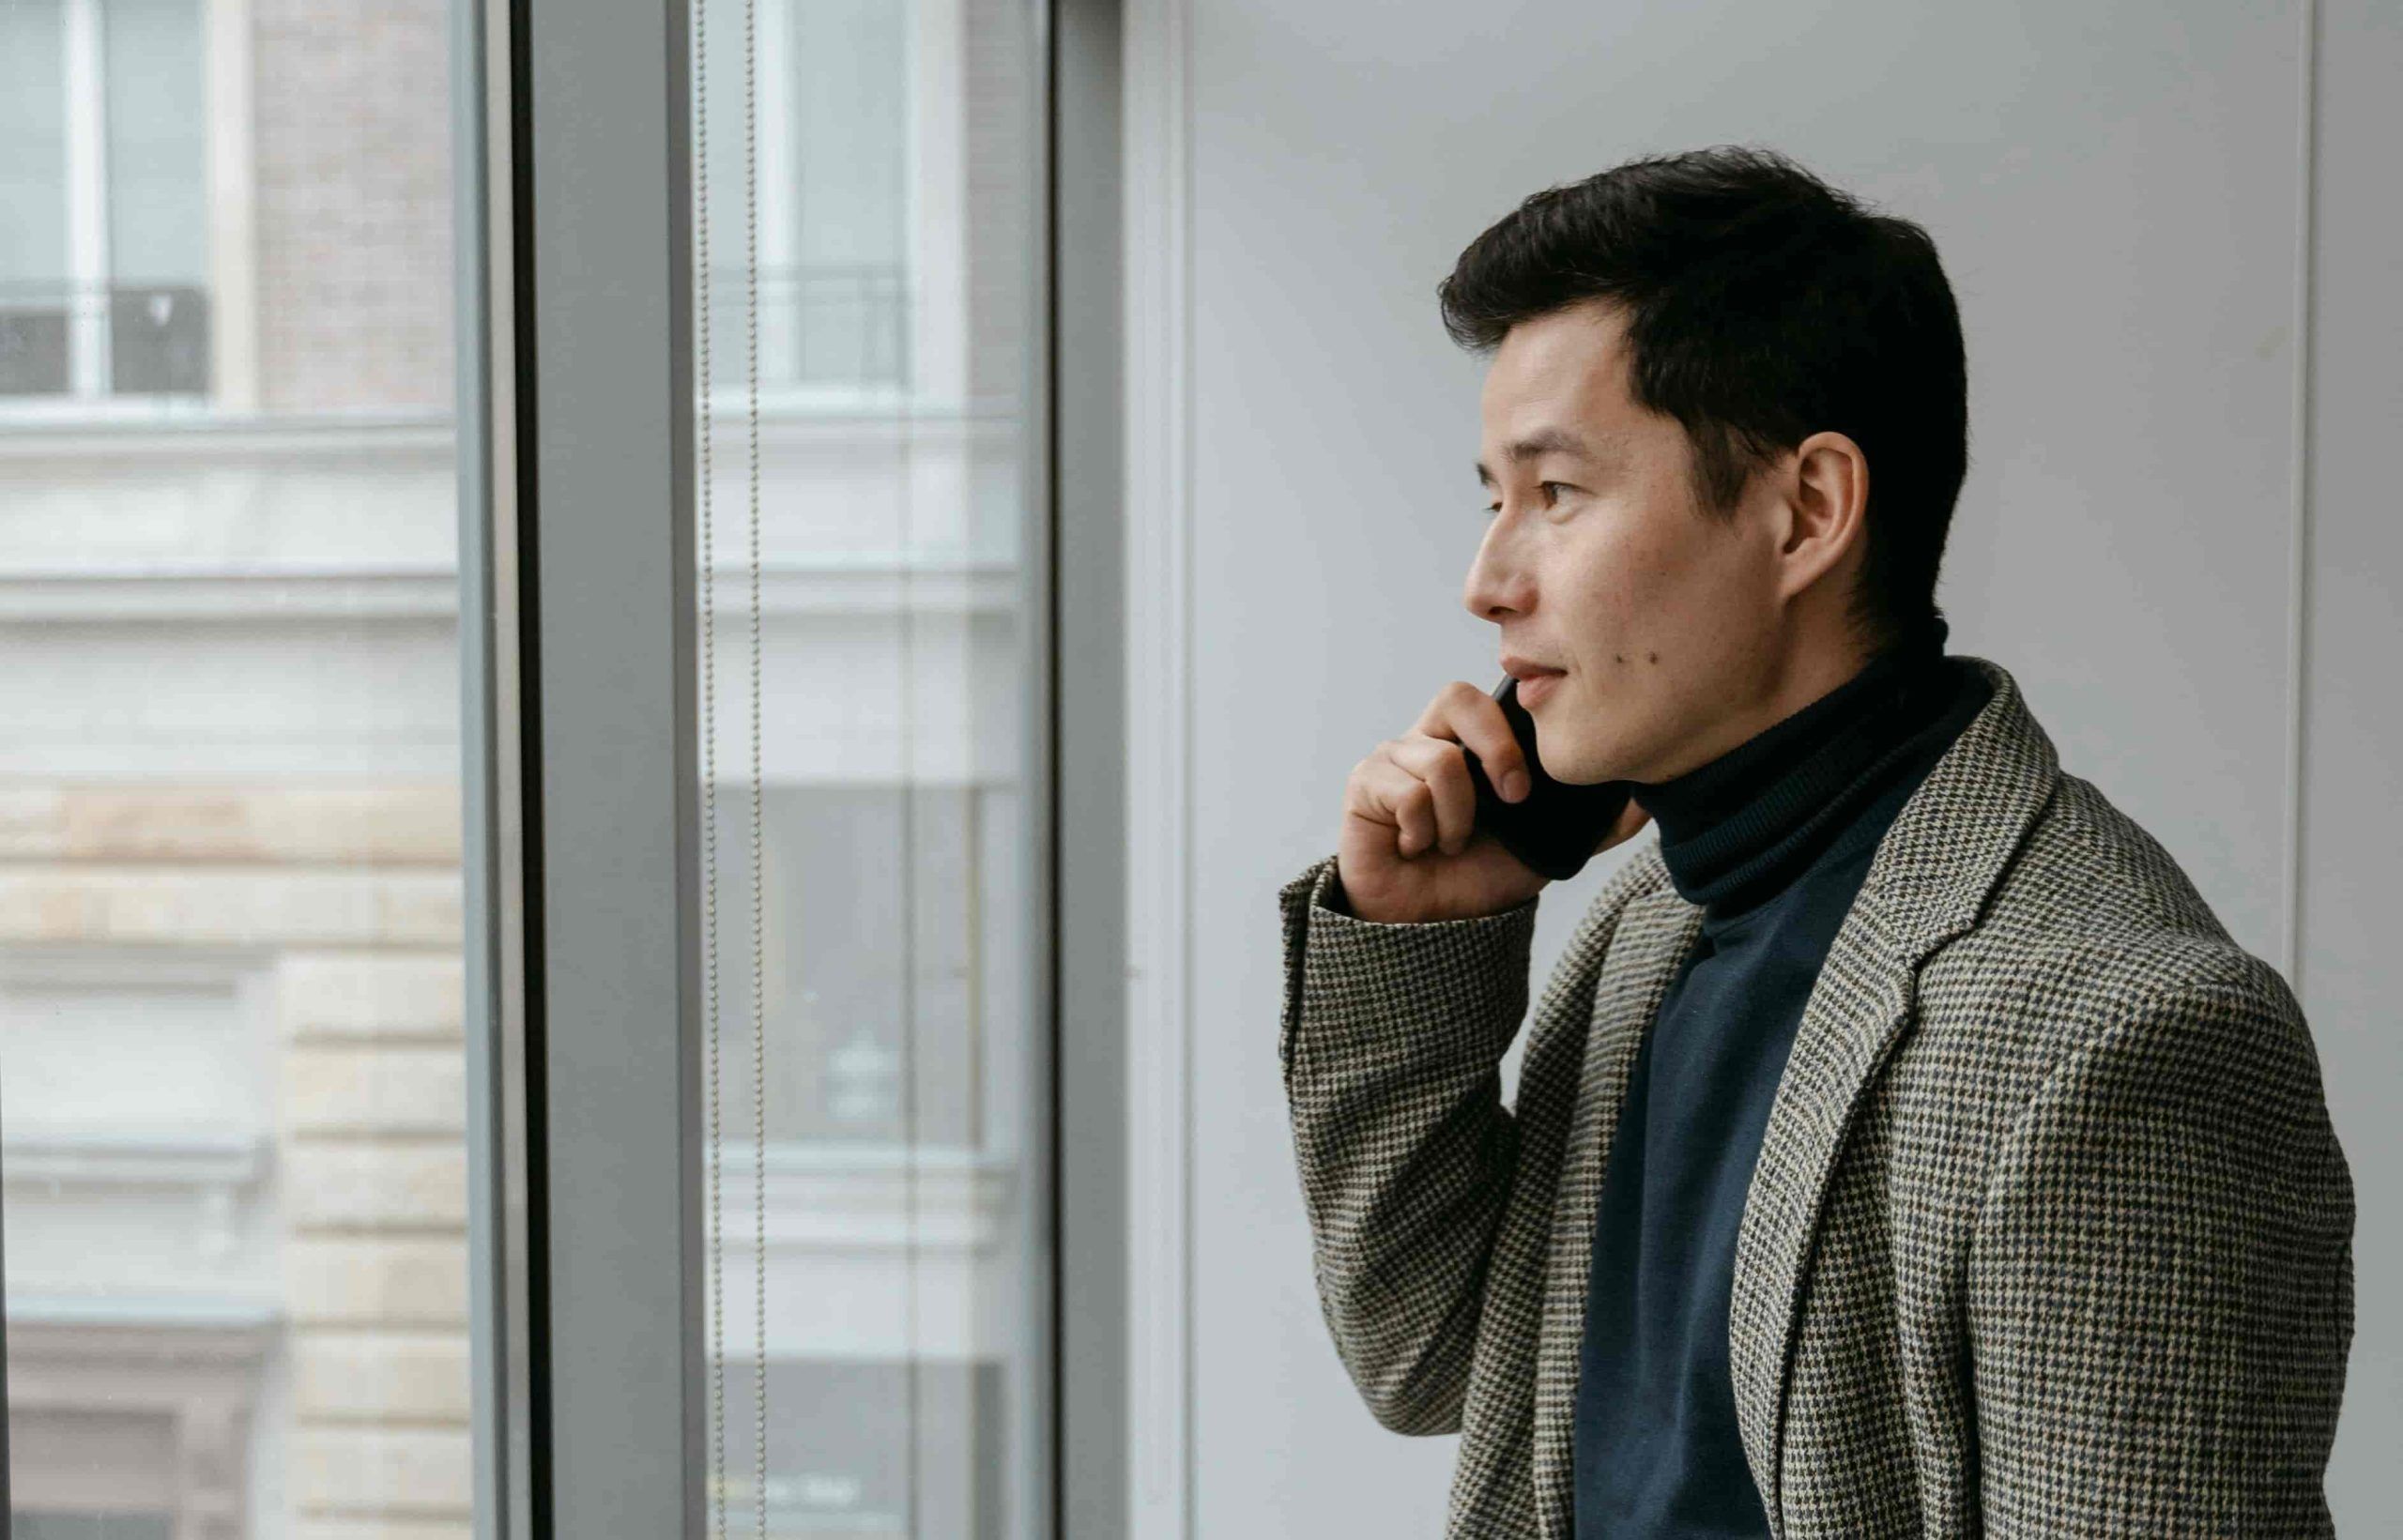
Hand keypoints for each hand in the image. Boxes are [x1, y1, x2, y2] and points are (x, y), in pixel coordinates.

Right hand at [1335, 681, 1650, 923]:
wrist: (1431, 927)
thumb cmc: (1478, 878)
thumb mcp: (1547, 847)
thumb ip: (1593, 821)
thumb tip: (1645, 800)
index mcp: (1468, 744)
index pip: (1488, 695)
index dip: (1512, 728)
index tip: (1527, 787)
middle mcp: (1427, 740)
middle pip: (1457, 697)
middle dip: (1495, 750)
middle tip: (1509, 800)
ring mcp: (1392, 760)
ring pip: (1439, 761)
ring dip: (1458, 819)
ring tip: (1450, 843)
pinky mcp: (1365, 786)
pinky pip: (1408, 794)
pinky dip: (1425, 832)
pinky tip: (1418, 849)